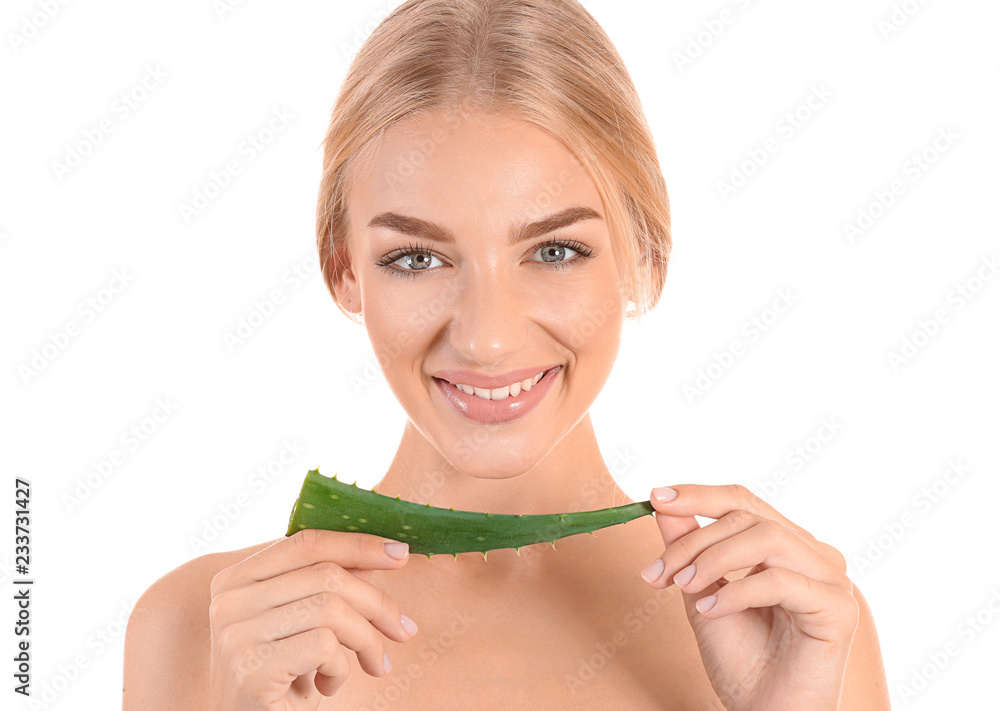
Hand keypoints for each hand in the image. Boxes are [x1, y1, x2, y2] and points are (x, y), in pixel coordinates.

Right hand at [207, 529, 417, 710]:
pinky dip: (342, 668)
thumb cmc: (278, 679)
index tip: (400, 554)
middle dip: (377, 603)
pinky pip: (323, 646)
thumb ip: (328, 586)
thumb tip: (380, 553)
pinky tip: (329, 687)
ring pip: (331, 608)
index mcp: (235, 579)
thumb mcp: (302, 626)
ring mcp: (235, 634)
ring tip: (374, 665)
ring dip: (367, 640)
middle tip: (403, 630)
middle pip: (326, 575)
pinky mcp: (250, 669)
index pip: (306, 542)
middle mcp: (228, 600)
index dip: (358, 544)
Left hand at [640, 484, 858, 710]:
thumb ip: (688, 548)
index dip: (699, 495)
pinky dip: (738, 591)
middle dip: (694, 541)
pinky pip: (781, 580)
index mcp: (787, 545)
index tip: (656, 498)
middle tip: (659, 572)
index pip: (743, 501)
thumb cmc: (740, 660)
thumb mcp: (701, 592)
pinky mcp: (839, 609)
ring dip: (714, 560)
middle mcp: (814, 554)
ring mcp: (831, 579)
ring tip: (684, 588)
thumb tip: (663, 505)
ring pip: (766, 539)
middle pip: (748, 517)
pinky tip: (711, 611)